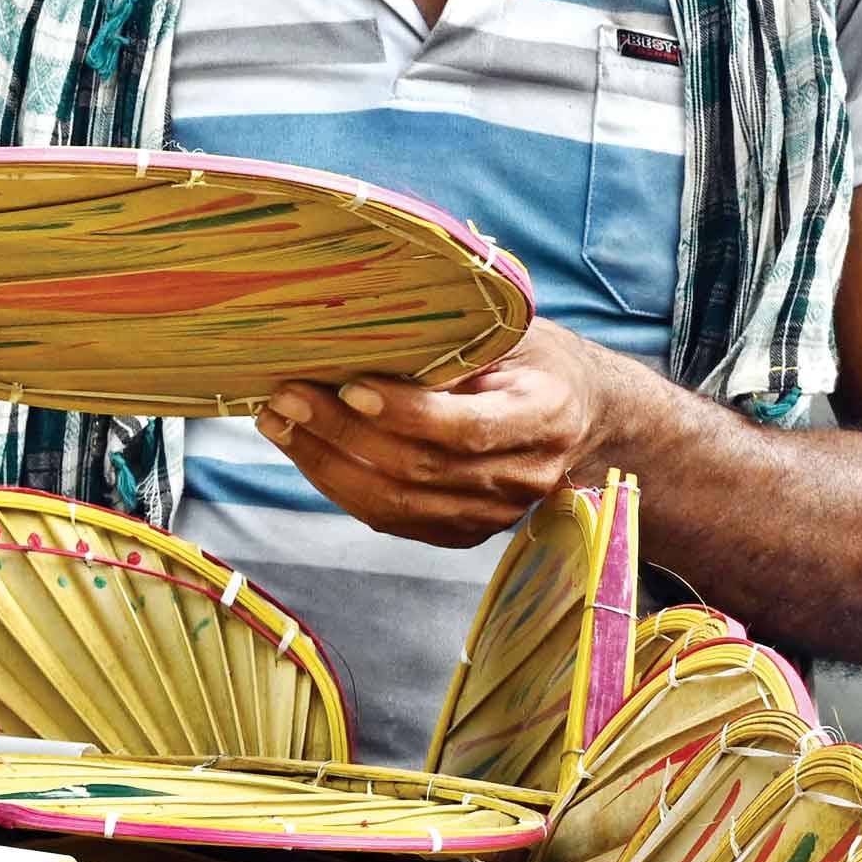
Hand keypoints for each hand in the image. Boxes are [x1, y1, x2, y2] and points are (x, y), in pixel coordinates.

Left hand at [256, 321, 616, 543]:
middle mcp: (523, 476)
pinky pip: (389, 519)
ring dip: (324, 463)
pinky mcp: (463, 532)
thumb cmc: (535, 360)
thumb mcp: (513, 332)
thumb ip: (460, 338)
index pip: (465, 429)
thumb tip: (371, 329)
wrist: (582, 416)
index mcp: (545, 417)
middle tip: (288, 395)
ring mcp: (494, 514)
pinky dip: (338, 485)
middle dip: (342, 433)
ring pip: (394, 503)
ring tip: (278, 421)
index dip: (404, 412)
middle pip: (419, 469)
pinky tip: (303, 449)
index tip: (349, 385)